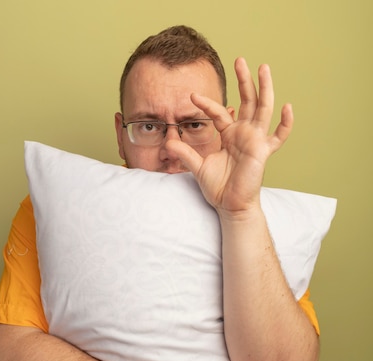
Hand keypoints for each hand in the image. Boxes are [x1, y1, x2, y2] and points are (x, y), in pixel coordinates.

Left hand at [166, 58, 292, 215]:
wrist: (230, 206)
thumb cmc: (218, 188)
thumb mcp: (197, 167)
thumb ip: (184, 152)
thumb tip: (168, 141)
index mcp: (229, 135)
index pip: (219, 112)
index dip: (206, 104)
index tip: (191, 97)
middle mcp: (244, 133)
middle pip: (247, 101)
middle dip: (244, 80)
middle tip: (240, 59)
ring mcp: (255, 140)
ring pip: (262, 109)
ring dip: (264, 88)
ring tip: (263, 67)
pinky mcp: (263, 151)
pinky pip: (278, 136)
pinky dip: (285, 123)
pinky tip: (287, 107)